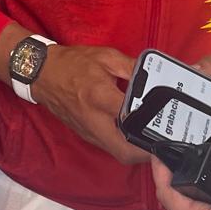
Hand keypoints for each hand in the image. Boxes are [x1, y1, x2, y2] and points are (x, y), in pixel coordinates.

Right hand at [32, 44, 151, 165]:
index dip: (150, 122)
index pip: (130, 117)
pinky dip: (124, 146)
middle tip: (162, 141)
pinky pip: (109, 147)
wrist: (42, 74)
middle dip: (146, 152)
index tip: (168, 122)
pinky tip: (134, 135)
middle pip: (124, 150)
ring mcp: (89, 131)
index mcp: (100, 96)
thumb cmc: (74, 63)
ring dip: (136, 152)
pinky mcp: (85, 134)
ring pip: (117, 153)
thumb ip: (133, 67)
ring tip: (153, 140)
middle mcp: (94, 119)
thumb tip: (155, 76)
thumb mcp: (107, 57)